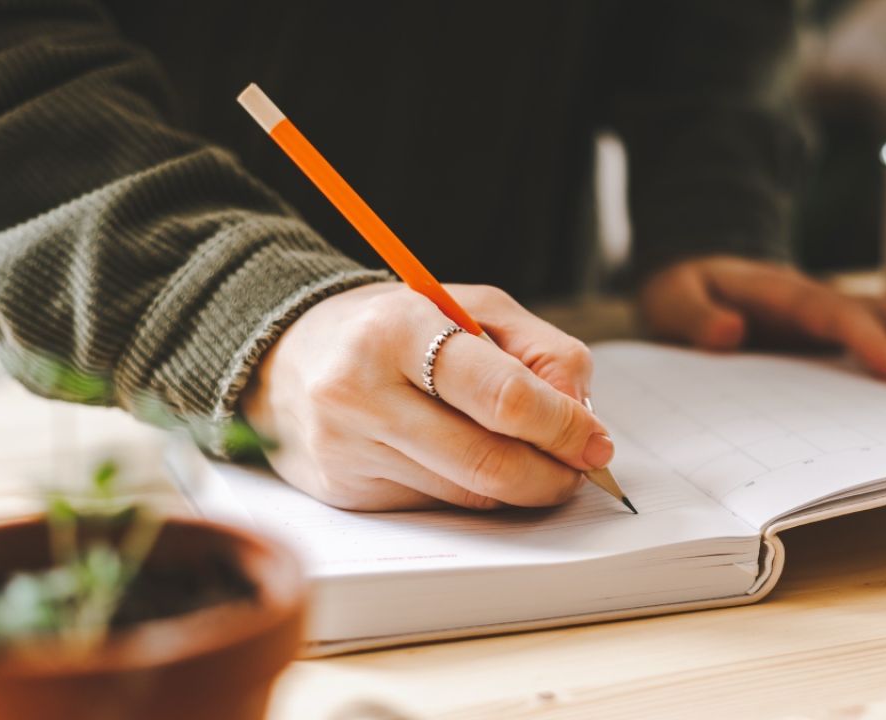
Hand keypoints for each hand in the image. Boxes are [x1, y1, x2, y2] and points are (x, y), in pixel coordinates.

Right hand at [241, 283, 612, 510]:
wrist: (289, 356)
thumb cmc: (395, 328)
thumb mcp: (470, 308)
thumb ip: (540, 350)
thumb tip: (582, 414)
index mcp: (399, 330)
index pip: (502, 396)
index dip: (563, 426)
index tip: (596, 442)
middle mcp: (362, 391)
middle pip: (488, 461)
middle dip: (552, 473)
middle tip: (581, 468)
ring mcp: (348, 448)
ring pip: (468, 492)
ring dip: (521, 487)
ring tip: (537, 462)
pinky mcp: (345, 491)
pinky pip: (436, 505)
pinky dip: (472, 491)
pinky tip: (470, 462)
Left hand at [639, 256, 885, 385]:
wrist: (692, 278)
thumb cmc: (685, 292)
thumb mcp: (671, 299)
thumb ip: (693, 315)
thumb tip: (729, 332)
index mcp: (783, 293)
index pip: (838, 314)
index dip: (875, 342)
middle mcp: (822, 300)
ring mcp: (836, 316)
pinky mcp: (839, 334)